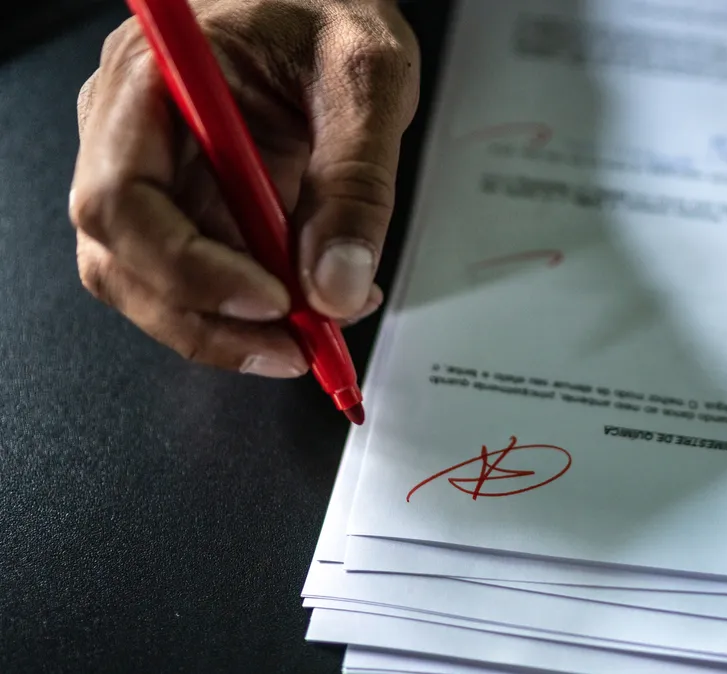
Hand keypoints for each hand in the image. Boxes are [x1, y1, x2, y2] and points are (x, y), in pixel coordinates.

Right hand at [70, 0, 418, 376]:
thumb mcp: (366, 75)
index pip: (123, 199)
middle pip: (121, 259)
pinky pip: (195, 277)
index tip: (274, 300)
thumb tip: (336, 285)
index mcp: (152, 82)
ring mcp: (153, 170)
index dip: (188, 269)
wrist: (325, 0)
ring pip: (149, 283)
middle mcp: (130, 132)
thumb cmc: (331, 8)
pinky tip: (311, 307)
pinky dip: (247, 311)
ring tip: (314, 337)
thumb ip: (356, 179)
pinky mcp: (188, 201)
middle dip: (207, 320)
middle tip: (300, 348)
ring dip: (227, 329)